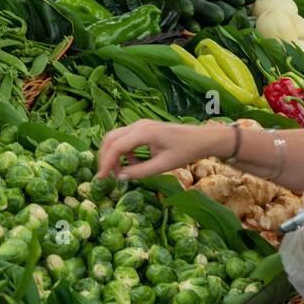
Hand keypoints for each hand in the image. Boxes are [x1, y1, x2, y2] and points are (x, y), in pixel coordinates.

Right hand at [96, 120, 225, 179]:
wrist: (201, 138)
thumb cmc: (186, 151)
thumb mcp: (164, 165)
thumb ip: (141, 172)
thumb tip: (120, 178)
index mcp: (144, 132)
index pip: (116, 146)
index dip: (106, 163)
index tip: (101, 178)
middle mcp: (139, 125)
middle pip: (111, 139)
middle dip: (105, 157)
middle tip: (105, 176)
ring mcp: (141, 125)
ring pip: (116, 138)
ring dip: (113, 155)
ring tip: (119, 173)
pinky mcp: (144, 129)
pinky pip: (126, 139)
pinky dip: (123, 152)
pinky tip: (133, 164)